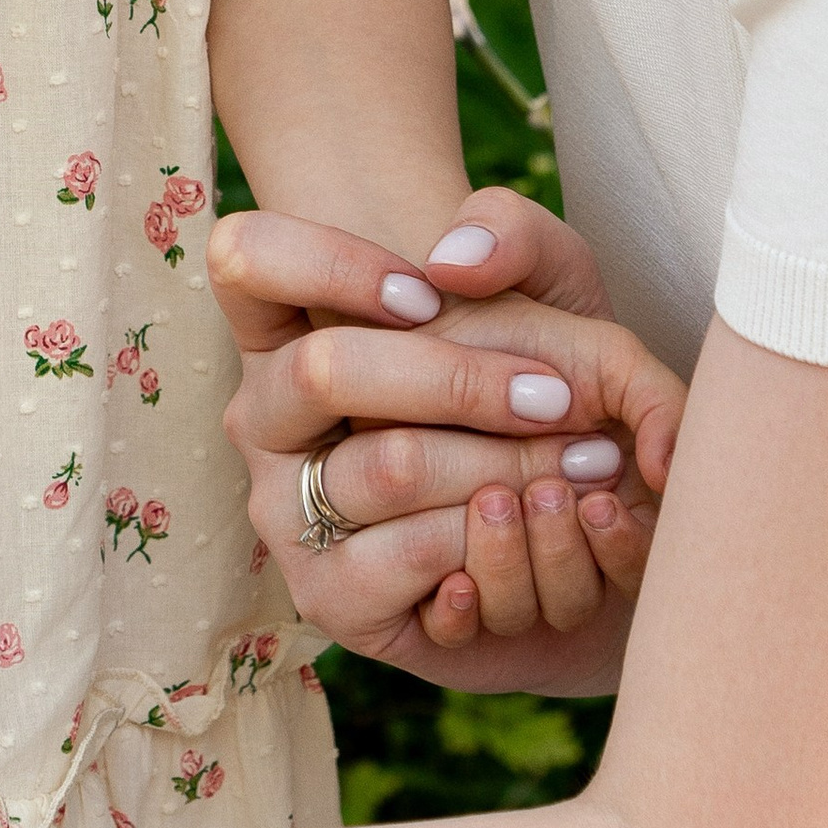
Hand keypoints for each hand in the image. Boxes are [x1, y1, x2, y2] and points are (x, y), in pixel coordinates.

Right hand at [210, 205, 682, 688]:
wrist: (558, 497)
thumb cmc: (529, 370)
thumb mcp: (542, 279)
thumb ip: (510, 230)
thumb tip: (452, 260)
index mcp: (282, 327)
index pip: (245, 256)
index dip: (330, 264)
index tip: (429, 294)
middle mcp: (264, 417)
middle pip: (323, 369)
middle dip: (461, 379)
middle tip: (558, 398)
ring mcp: (283, 510)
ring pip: (387, 468)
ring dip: (505, 464)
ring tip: (582, 462)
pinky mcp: (326, 596)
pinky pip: (404, 561)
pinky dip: (490, 543)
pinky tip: (532, 524)